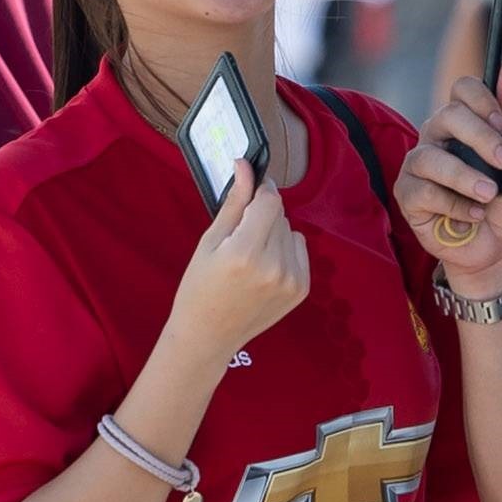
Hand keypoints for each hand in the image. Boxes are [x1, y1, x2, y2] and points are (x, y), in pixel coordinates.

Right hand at [168, 161, 310, 362]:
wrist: (209, 335)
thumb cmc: (200, 287)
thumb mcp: (210, 242)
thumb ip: (234, 203)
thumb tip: (245, 166)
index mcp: (246, 252)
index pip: (270, 200)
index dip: (260, 190)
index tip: (250, 192)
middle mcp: (274, 267)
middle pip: (280, 214)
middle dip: (261, 215)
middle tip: (239, 236)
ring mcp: (291, 280)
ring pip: (290, 230)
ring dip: (274, 233)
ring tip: (251, 256)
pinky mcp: (301, 290)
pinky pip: (298, 249)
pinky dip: (284, 251)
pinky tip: (264, 268)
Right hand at [395, 59, 501, 296]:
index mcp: (465, 124)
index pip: (462, 89)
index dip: (482, 101)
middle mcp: (438, 138)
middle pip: (446, 115)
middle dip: (480, 137)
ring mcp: (419, 166)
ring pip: (432, 157)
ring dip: (466, 177)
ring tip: (490, 196)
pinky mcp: (408, 196)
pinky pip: (423, 190)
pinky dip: (453, 204)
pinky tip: (471, 216)